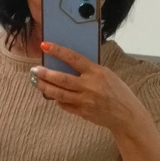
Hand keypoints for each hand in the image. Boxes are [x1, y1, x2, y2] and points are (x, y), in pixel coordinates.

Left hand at [30, 41, 147, 134]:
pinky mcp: (81, 112)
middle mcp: (89, 86)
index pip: (73, 58)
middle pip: (62, 79)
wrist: (125, 114)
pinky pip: (64, 105)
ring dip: (45, 87)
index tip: (45, 46)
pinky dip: (57, 99)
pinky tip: (52, 94)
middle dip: (45, 74)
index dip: (58, 51)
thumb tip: (68, 66)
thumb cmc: (117, 91)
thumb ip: (88, 71)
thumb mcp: (106, 74)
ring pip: (59, 94)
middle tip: (34, 70)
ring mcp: (84, 101)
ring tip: (36, 82)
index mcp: (96, 72)